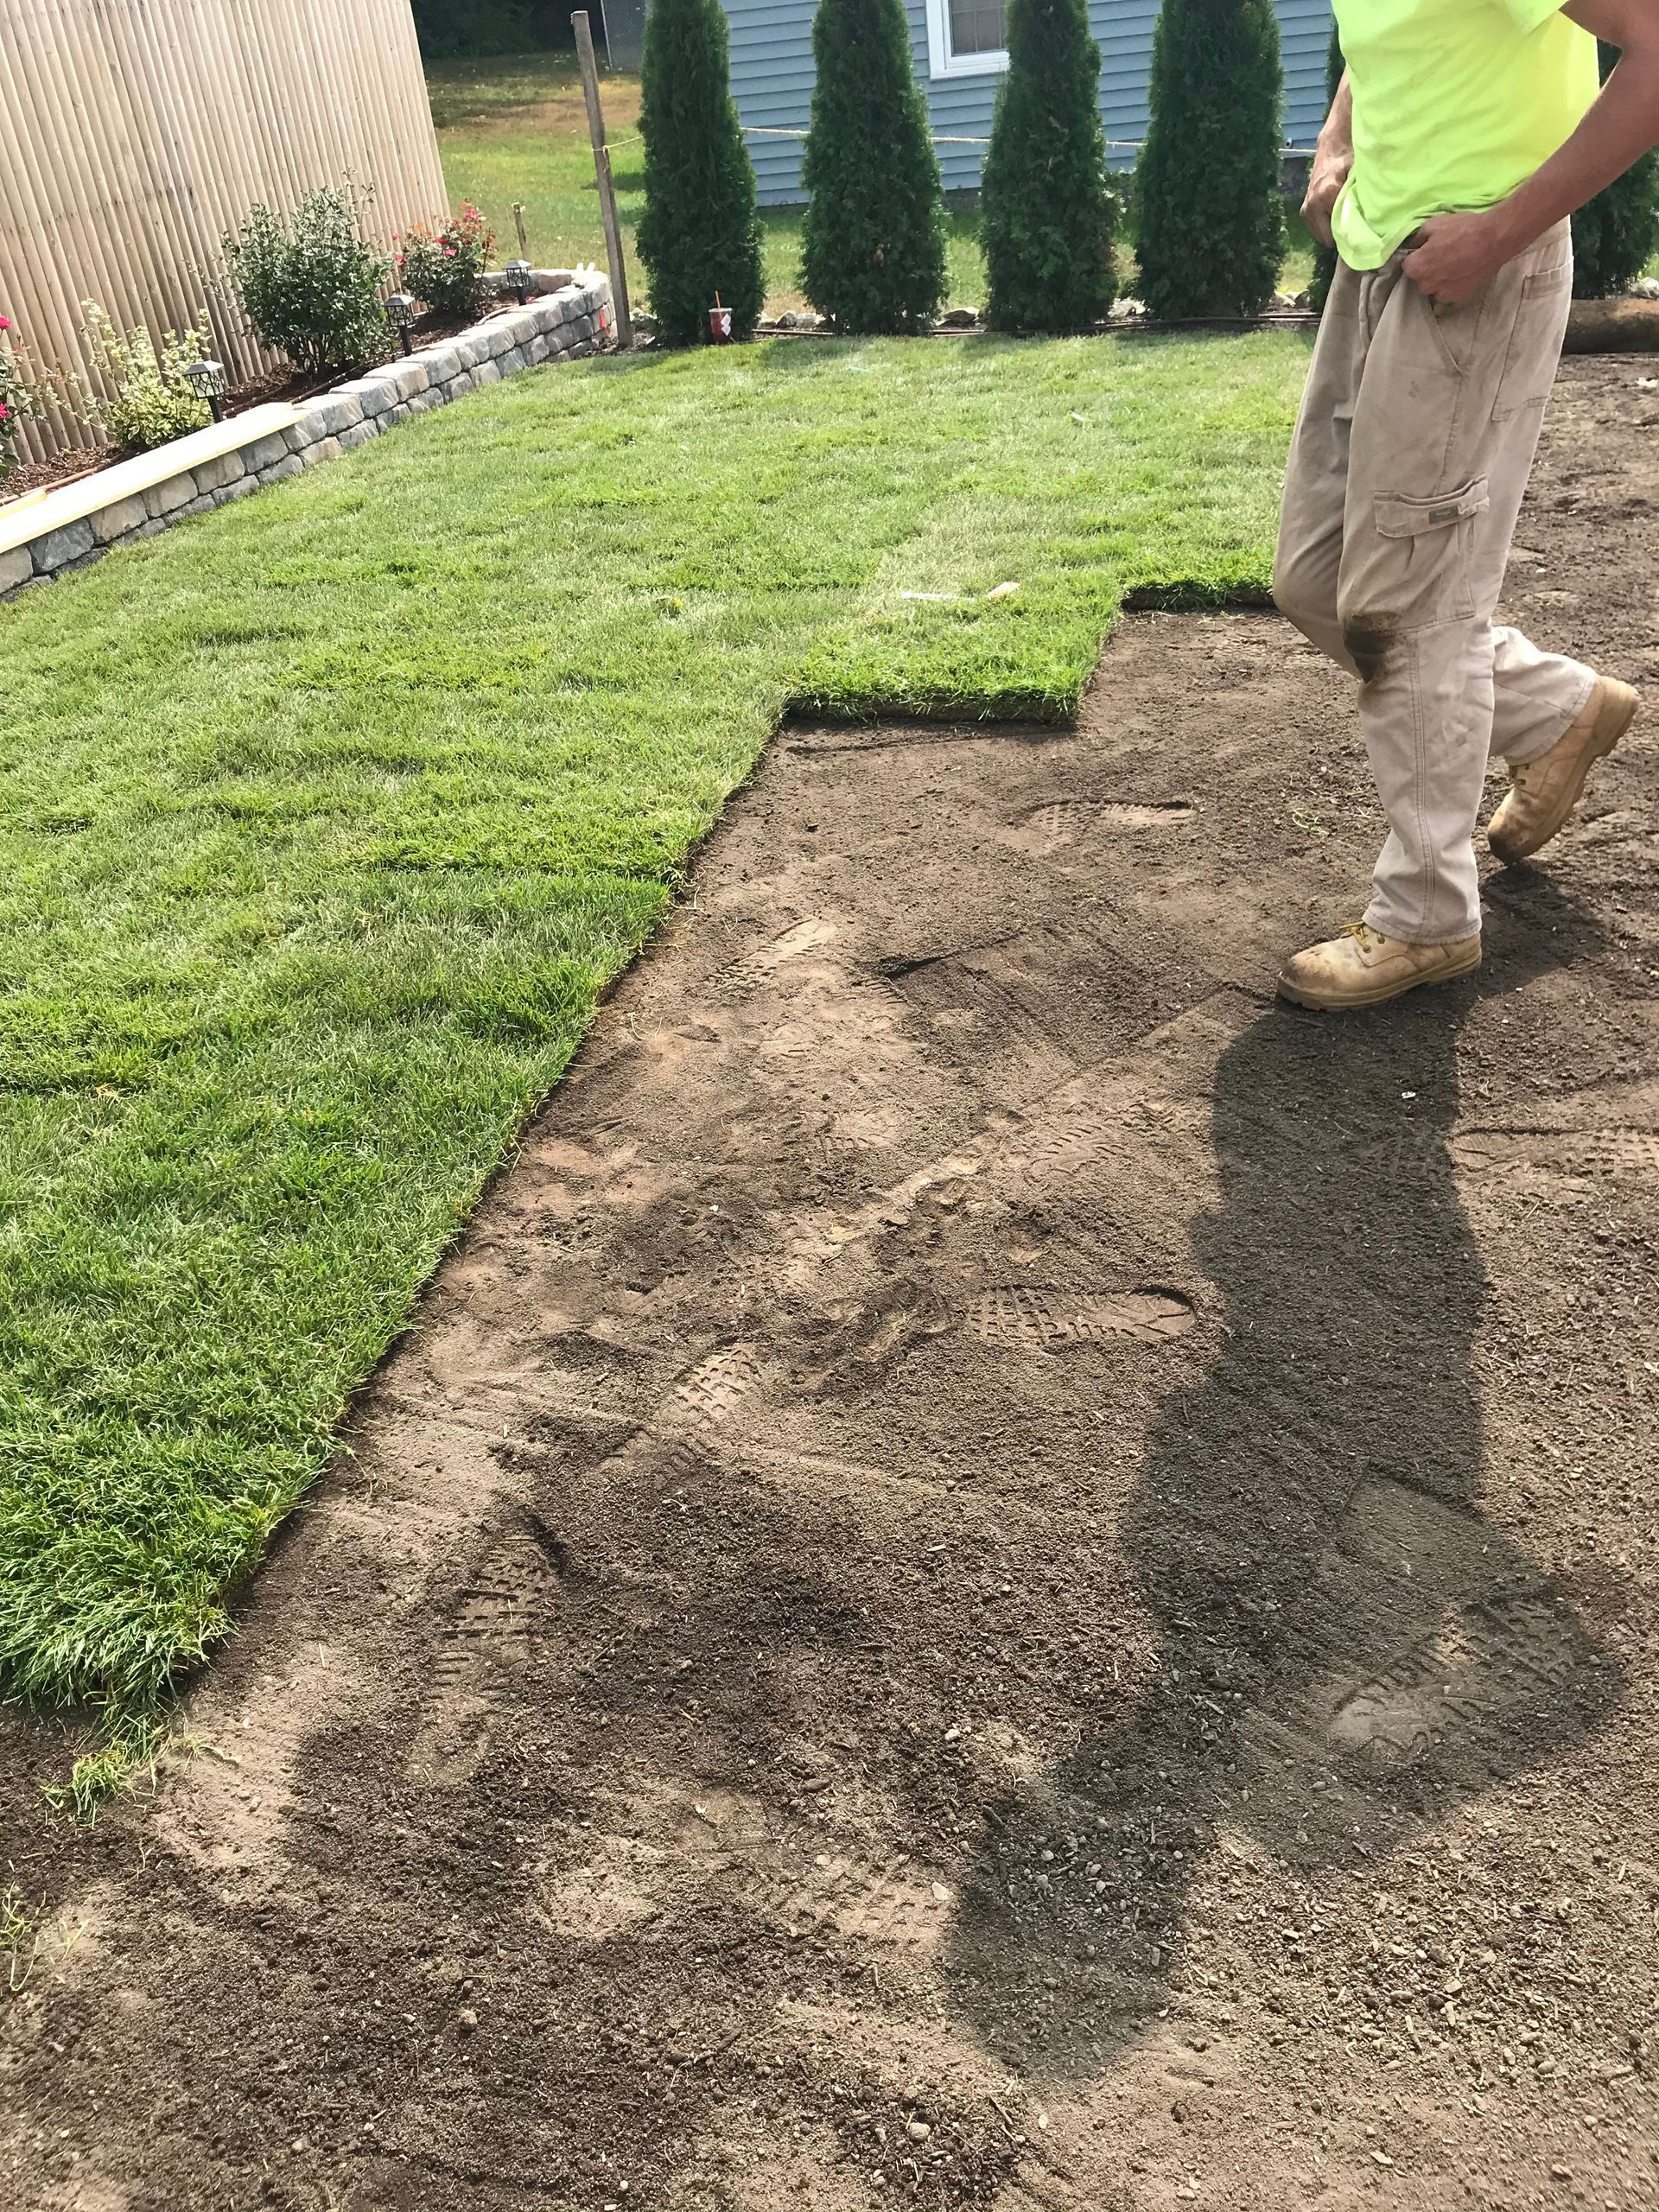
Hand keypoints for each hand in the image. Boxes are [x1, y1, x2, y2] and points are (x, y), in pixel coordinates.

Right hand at [1302, 155, 1349, 249]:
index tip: (1357, 232)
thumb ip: (1358, 198)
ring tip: (1342, 217)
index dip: (1347, 236)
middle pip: (1326, 238)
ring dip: (1331, 230)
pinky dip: (1325, 225)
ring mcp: (1305, 209)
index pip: (1335, 233)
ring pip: (1320, 235)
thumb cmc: (1347, 159)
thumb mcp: (1357, 176)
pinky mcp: (1303, 211)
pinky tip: (1333, 213)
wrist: (1331, 147)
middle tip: (1351, 224)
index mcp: (1325, 196)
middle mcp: (1312, 206)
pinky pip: (1316, 228)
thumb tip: (1367, 222)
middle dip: (1338, 234)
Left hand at [1402, 208, 1517, 303]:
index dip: (1417, 257)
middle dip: (1427, 270)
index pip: (1407, 265)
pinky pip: (1446, 300)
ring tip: (1453, 268)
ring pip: (1433, 290)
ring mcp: (1441, 295)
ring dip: (1439, 282)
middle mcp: (1425, 285)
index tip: (1427, 251)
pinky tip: (1457, 281)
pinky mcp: (1457, 300)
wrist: (1494, 239)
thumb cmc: (1463, 229)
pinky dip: (1449, 292)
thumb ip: (1417, 237)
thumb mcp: (1434, 224)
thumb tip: (1412, 244)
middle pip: (1420, 279)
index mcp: (1415, 267)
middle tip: (1443, 257)